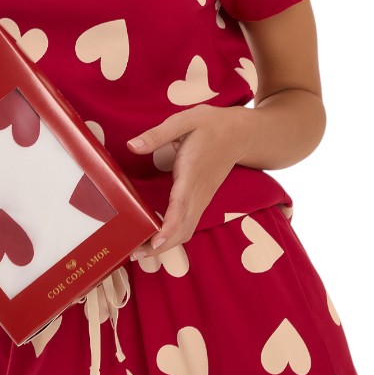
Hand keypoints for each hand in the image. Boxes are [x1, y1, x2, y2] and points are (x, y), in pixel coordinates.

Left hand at [125, 105, 252, 259]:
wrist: (241, 134)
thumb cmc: (212, 125)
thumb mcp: (184, 121)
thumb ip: (157, 134)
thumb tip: (132, 145)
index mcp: (191, 174)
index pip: (180, 207)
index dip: (168, 228)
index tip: (154, 243)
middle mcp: (198, 193)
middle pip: (183, 228)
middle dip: (160, 246)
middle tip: (134, 253)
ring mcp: (202, 199)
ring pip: (187, 230)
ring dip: (166, 245)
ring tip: (140, 251)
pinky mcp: (202, 200)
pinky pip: (189, 225)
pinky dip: (174, 236)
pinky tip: (157, 238)